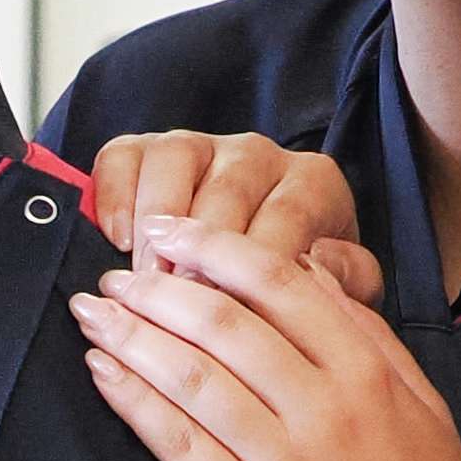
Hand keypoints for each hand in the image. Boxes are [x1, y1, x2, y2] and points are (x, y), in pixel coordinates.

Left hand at [65, 219, 460, 460]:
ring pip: (194, 379)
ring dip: (131, 338)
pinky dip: (135, 404)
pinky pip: (182, 450)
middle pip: (224, 324)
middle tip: (113, 276)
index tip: (169, 232)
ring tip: (92, 315)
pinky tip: (103, 376)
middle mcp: (329, 412)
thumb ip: (369, 337)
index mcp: (369, 374)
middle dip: (156, 289)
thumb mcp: (424, 408)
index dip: (213, 247)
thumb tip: (314, 273)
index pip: (280, 283)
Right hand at [80, 131, 382, 306]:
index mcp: (313, 182)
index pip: (288, 216)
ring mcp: (201, 144)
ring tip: (148, 281)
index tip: (235, 315)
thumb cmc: (296, 285)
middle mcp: (259, 153)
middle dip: (201, 253)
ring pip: (175, 162)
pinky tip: (116, 240)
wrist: (255, 268)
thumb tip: (316, 260)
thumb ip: (345, 279)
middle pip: (227, 191)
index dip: (257, 269)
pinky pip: (124, 156)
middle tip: (182, 308)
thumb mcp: (339, 289)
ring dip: (157, 223)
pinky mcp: (148, 148)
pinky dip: (115, 193)